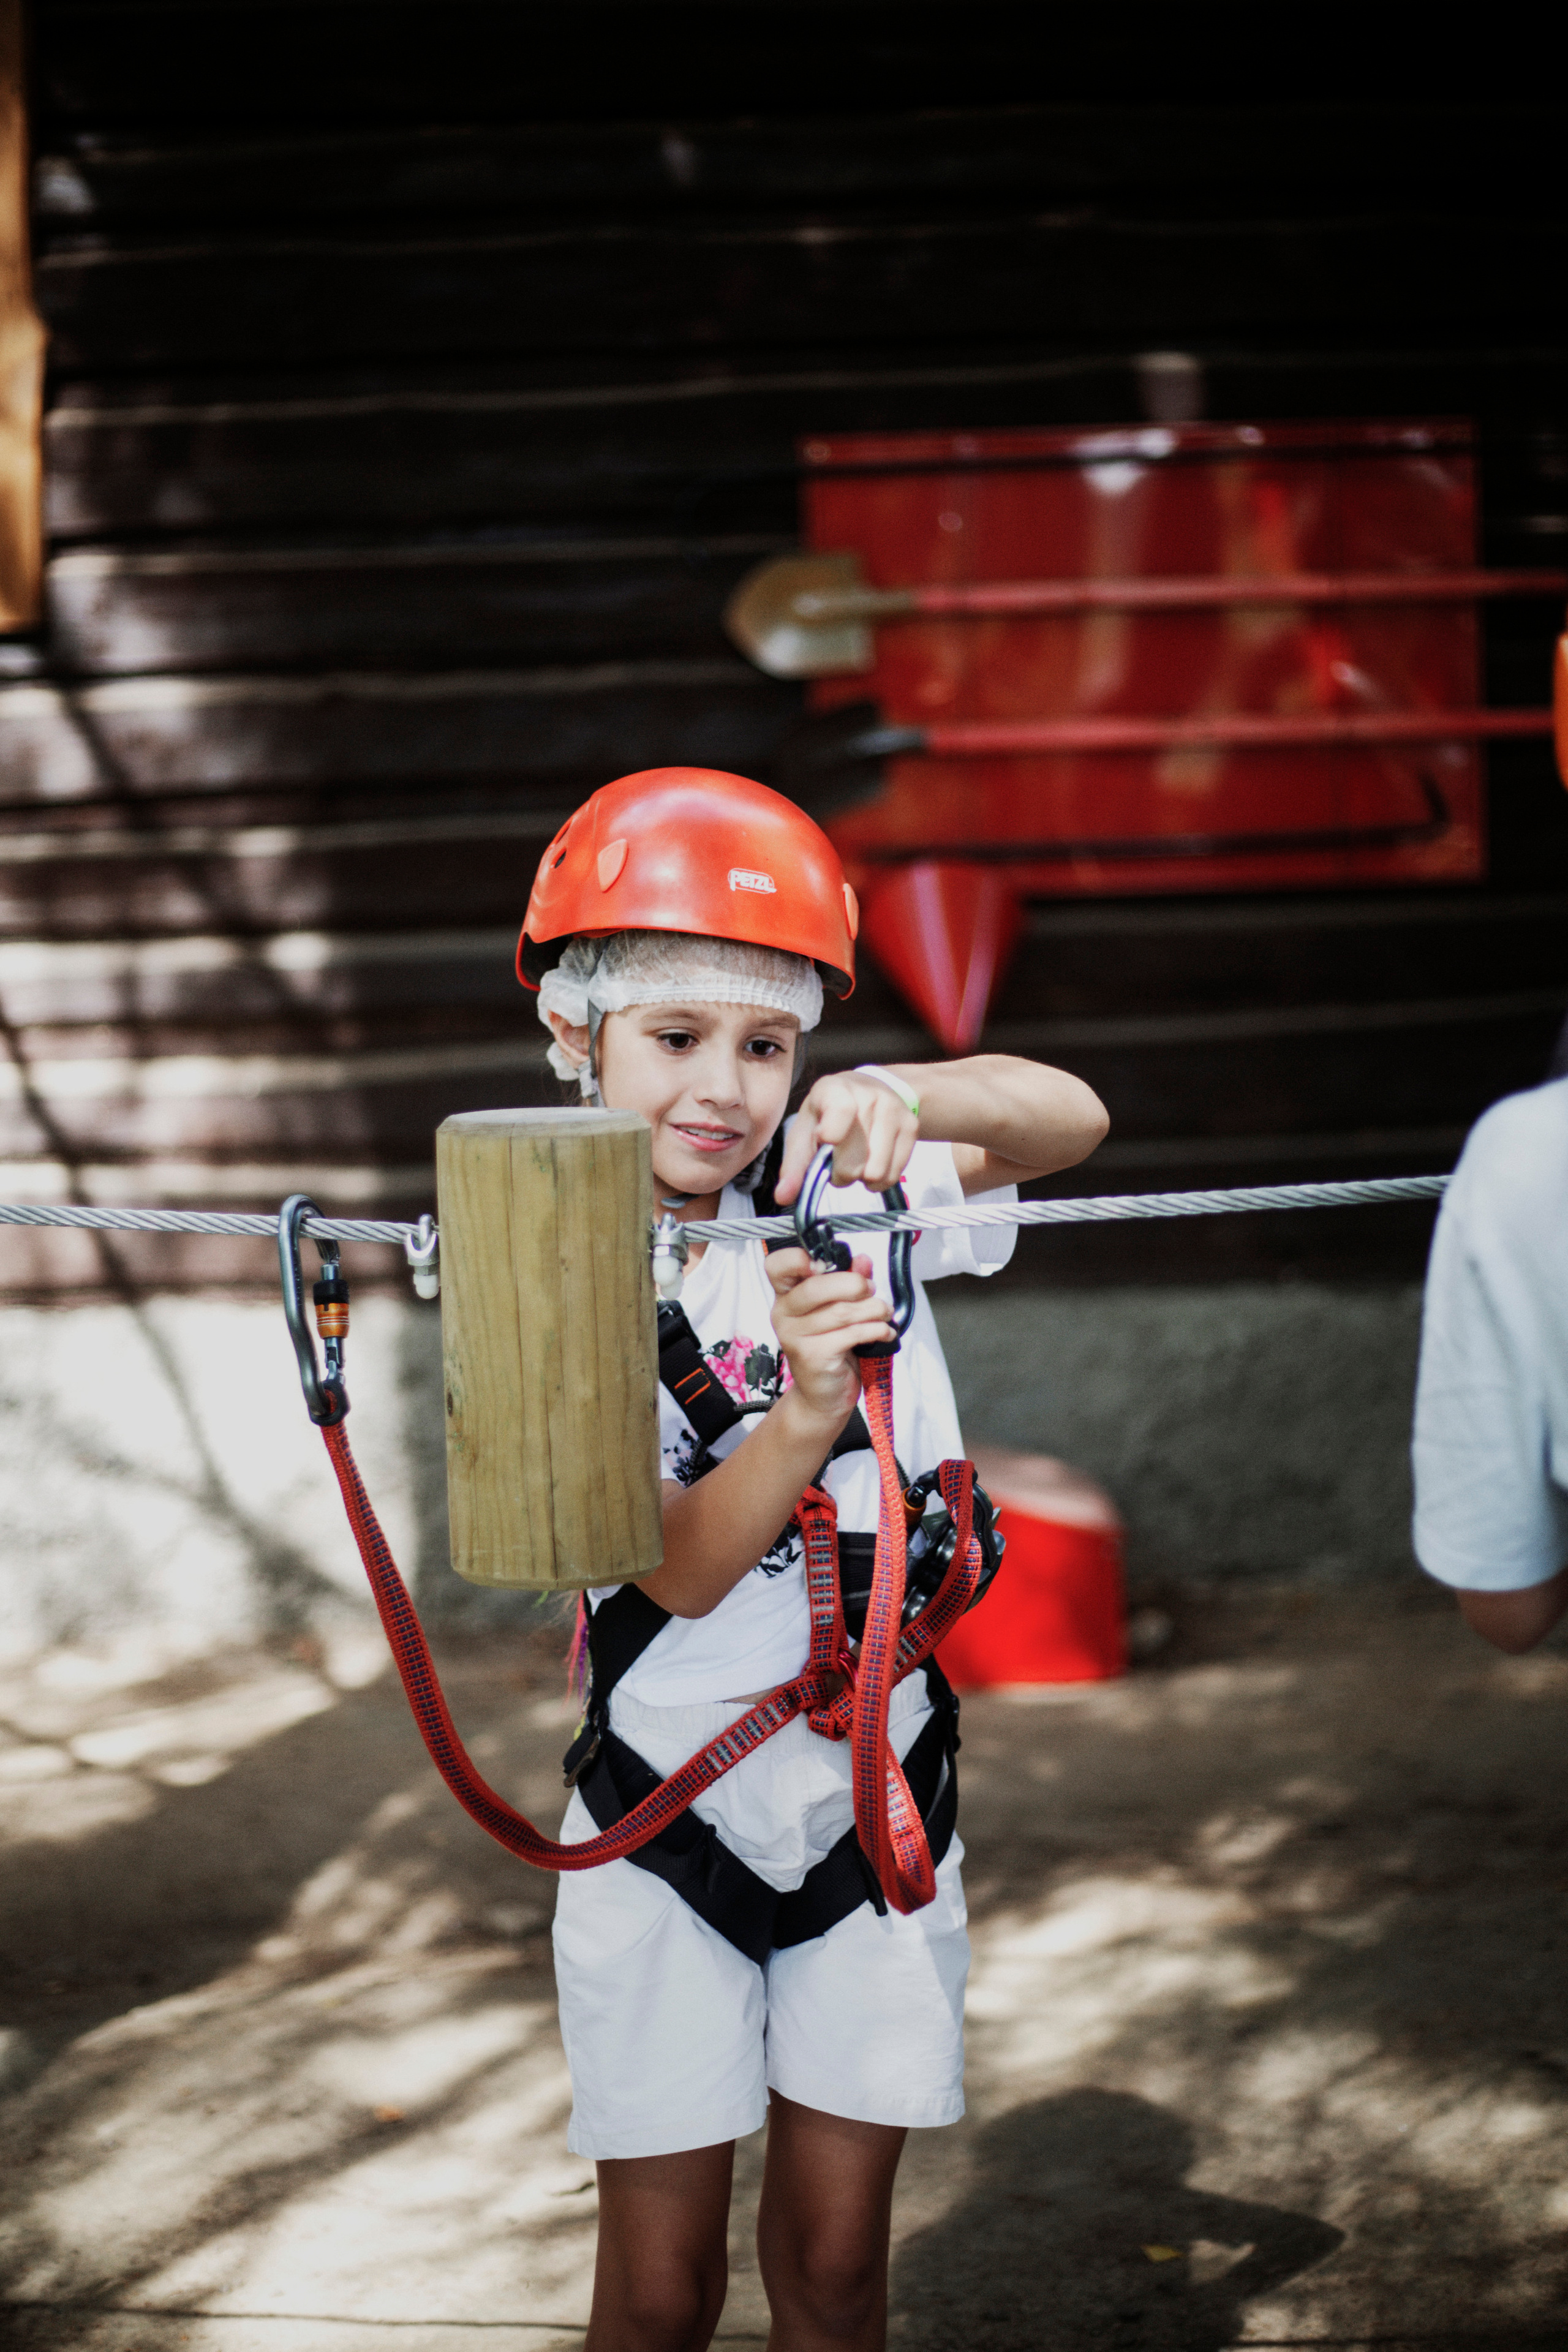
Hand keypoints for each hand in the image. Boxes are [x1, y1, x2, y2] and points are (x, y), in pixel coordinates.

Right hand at [766, 1247, 891, 1431]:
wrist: (823, 1396)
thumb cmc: (831, 1346)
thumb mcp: (839, 1308)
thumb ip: (849, 1280)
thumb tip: (863, 1260)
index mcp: (786, 1295)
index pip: (776, 1265)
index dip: (798, 1258)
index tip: (825, 1263)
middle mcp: (784, 1314)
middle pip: (815, 1287)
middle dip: (854, 1285)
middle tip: (871, 1290)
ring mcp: (795, 1337)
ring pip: (841, 1311)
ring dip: (873, 1309)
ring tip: (884, 1313)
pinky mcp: (813, 1357)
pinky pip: (852, 1334)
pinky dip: (877, 1330)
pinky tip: (885, 1333)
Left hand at [774, 1070, 918, 1202]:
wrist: (871, 1088)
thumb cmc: (828, 1114)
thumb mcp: (805, 1130)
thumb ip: (794, 1165)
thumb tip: (784, 1197)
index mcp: (835, 1090)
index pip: (840, 1111)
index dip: (832, 1134)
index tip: (826, 1141)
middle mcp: (868, 1095)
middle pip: (855, 1161)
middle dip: (841, 1173)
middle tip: (837, 1163)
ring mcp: (894, 1110)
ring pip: (876, 1172)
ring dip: (861, 1178)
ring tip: (856, 1162)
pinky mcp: (912, 1126)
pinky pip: (894, 1174)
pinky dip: (879, 1179)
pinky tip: (871, 1163)